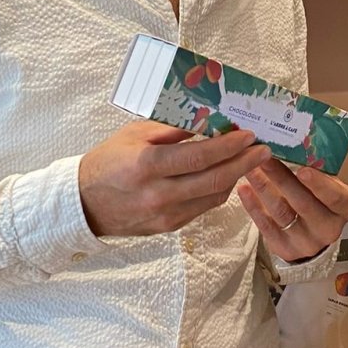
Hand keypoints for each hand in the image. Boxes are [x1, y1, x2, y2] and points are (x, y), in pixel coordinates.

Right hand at [78, 120, 270, 237]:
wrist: (83, 203)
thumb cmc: (109, 160)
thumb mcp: (136, 134)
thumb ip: (173, 129)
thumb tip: (209, 120)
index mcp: (148, 166)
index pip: (200, 156)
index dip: (230, 146)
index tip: (249, 135)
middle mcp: (159, 194)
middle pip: (214, 180)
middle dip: (245, 163)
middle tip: (263, 149)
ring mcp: (165, 215)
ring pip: (214, 196)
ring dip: (236, 177)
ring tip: (249, 159)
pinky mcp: (169, 227)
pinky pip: (203, 207)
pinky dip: (218, 190)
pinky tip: (226, 175)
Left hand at [237, 157, 347, 262]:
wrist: (314, 234)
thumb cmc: (321, 201)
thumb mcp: (328, 185)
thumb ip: (318, 170)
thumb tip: (294, 141)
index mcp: (344, 208)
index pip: (335, 197)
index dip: (320, 184)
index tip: (303, 169)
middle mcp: (327, 228)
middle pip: (303, 203)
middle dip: (282, 178)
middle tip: (265, 157)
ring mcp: (306, 241)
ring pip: (281, 212)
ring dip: (263, 188)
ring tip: (250, 168)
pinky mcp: (284, 248)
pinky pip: (266, 227)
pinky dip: (253, 206)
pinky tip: (244, 189)